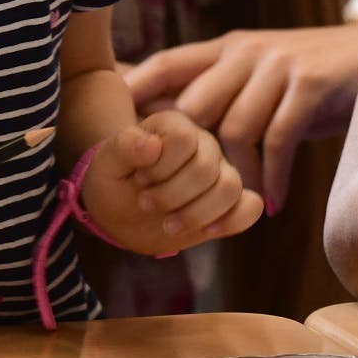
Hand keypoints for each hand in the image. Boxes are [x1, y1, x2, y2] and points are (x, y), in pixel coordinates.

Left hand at [79, 110, 262, 254]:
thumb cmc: (114, 180)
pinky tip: (207, 232)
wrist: (121, 208)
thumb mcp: (107, 164)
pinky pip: (251, 207)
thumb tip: (151, 145)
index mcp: (176, 126)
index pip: (184, 140)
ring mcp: (220, 172)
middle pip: (206, 168)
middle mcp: (204, 144)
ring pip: (231, 188)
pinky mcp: (229, 202)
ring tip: (167, 224)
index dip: (160, 166)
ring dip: (196, 213)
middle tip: (145, 203)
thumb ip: (124, 148)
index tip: (139, 178)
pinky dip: (232, 221)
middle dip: (171, 195)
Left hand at [125, 23, 357, 211]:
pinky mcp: (310, 82)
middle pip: (193, 104)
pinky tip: (274, 204)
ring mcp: (278, 64)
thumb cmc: (315, 81)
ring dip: (232, 179)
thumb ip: (228, 98)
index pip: (167, 64)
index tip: (113, 135)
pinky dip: (273, 178)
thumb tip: (179, 140)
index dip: (134, 93)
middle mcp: (247, 51)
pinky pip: (278, 139)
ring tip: (227, 211)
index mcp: (228, 48)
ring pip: (235, 128)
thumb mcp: (264, 81)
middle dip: (180, 157)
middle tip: (167, 201)